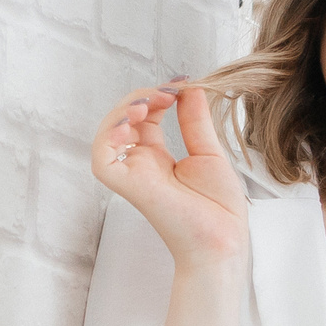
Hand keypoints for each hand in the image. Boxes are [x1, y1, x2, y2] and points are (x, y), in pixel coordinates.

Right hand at [91, 82, 249, 268]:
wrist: (224, 240)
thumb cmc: (219, 208)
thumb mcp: (209, 153)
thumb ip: (194, 121)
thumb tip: (189, 89)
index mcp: (159, 159)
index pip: (145, 118)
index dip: (157, 95)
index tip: (181, 84)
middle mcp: (142, 165)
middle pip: (124, 119)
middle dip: (141, 97)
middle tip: (168, 91)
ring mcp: (133, 175)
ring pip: (107, 134)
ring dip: (123, 111)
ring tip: (148, 103)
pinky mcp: (128, 187)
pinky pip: (102, 159)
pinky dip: (108, 137)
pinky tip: (130, 123)